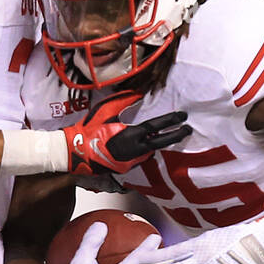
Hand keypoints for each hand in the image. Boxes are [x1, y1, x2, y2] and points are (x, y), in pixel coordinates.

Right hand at [64, 97, 191, 177]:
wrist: (75, 152)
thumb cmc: (89, 129)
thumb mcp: (106, 110)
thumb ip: (125, 101)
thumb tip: (139, 94)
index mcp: (131, 134)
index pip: (157, 126)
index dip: (172, 120)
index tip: (183, 117)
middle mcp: (135, 149)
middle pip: (161, 143)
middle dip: (176, 136)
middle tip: (187, 130)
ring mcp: (131, 161)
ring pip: (149, 152)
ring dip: (155, 144)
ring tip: (161, 137)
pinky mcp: (125, 169)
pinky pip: (139, 159)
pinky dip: (142, 152)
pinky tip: (140, 147)